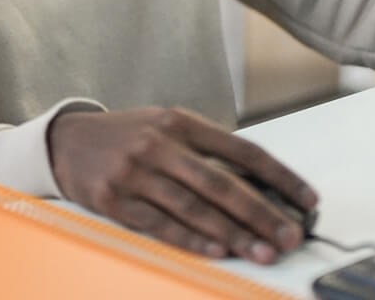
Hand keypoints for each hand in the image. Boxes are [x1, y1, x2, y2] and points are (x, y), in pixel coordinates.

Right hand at [47, 106, 316, 262]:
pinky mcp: (115, 199)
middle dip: (261, 213)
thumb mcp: (166, 128)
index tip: (307, 199)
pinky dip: (191, 240)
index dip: (279, 176)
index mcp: (181, 122)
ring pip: (193, 208)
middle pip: (221, 183)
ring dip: (232, 233)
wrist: (66, 142)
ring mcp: (135, 172)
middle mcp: (159, 144)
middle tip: (288, 236)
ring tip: (261, 251)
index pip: (243, 150)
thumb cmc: (128, 137)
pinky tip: (216, 251)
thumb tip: (259, 187)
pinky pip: (160, 225)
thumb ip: (206, 151)